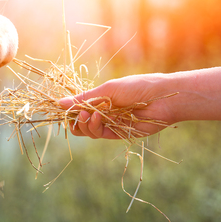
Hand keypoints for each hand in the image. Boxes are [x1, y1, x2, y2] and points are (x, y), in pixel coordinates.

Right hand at [58, 74, 175, 138]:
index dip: (69, 111)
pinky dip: (94, 126)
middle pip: (80, 123)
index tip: (62, 109)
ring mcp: (111, 124)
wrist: (162, 98)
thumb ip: (83, 99)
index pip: (78, 109)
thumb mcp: (106, 90)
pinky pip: (99, 134)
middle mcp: (104, 113)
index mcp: (101, 100)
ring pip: (87, 131)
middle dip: (74, 120)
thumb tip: (59, 103)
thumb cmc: (137, 87)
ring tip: (86, 115)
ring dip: (83, 124)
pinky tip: (97, 117)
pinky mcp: (118, 134)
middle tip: (76, 114)